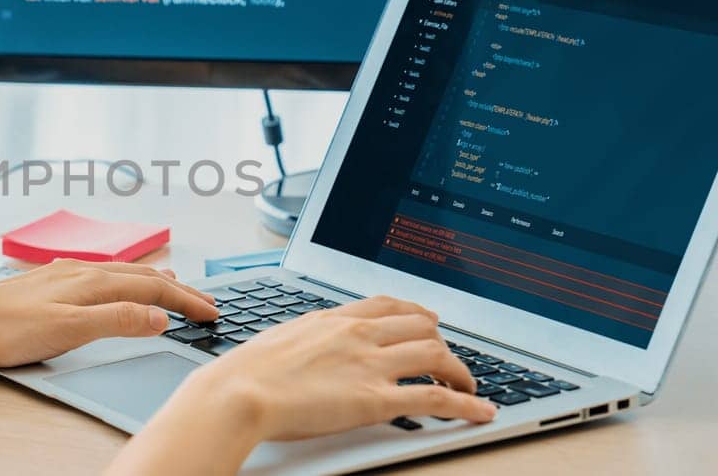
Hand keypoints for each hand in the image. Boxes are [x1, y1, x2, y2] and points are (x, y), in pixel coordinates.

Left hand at [0, 259, 219, 367]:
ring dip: (153, 280)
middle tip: (207, 301)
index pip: (154, 289)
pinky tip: (115, 280)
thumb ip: (116, 320)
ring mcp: (66, 274)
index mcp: (94, 283)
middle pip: (143, 277)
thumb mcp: (69, 331)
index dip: (186, 301)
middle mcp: (84, 271)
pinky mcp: (50, 282)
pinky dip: (125, 279)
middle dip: (178, 288)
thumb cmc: (8, 329)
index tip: (213, 313)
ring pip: (122, 273)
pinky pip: (102, 274)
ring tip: (174, 282)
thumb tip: (160, 315)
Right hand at [184, 296, 494, 440]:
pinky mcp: (376, 400)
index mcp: (334, 319)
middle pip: (421, 325)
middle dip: (442, 342)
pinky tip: (481, 412)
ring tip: (467, 387)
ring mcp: (370, 365)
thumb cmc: (245, 372)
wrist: (236, 392)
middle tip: (447, 360)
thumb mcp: (280, 338)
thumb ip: (307, 338)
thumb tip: (311, 344)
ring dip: (460, 372)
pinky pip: (435, 398)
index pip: (389, 304)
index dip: (416, 314)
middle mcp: (358, 334)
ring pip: (436, 354)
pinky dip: (466, 405)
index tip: (427, 323)